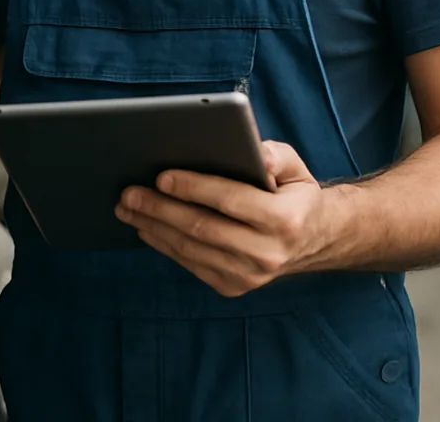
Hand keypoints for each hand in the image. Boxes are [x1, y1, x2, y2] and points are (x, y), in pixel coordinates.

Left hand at [115, 141, 346, 296]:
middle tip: (129, 192)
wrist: (313, 240)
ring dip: (153, 227)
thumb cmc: (293, 193)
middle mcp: (267, 253)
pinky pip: (190, 263)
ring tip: (127, 207)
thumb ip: (276, 155)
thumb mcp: (295, 167)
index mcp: (284, 219)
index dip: (193, 187)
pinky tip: (145, 226)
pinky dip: (163, 244)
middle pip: (202, 227)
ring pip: (191, 249)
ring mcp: (249, 275)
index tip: (161, 175)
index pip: (230, 200)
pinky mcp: (233, 286)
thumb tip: (258, 154)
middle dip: (160, 208)